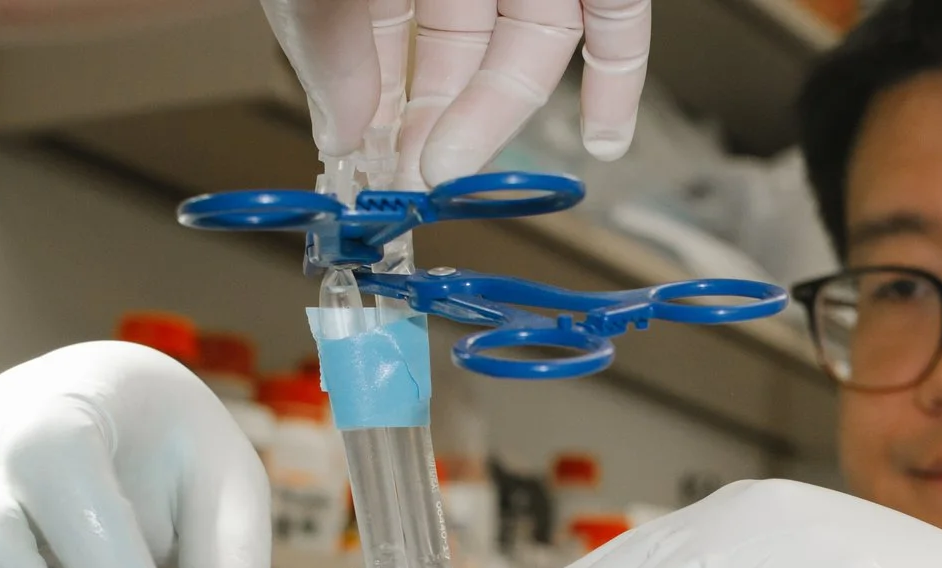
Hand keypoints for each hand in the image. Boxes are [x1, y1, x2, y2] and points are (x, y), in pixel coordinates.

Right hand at [263, 0, 649, 185]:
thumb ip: (325, 39)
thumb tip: (342, 130)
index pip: (385, 46)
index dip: (378, 113)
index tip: (369, 173)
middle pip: (458, 55)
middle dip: (435, 121)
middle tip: (410, 177)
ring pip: (526, 43)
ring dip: (494, 113)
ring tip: (453, 165)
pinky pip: (614, 15)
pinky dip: (616, 77)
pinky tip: (602, 143)